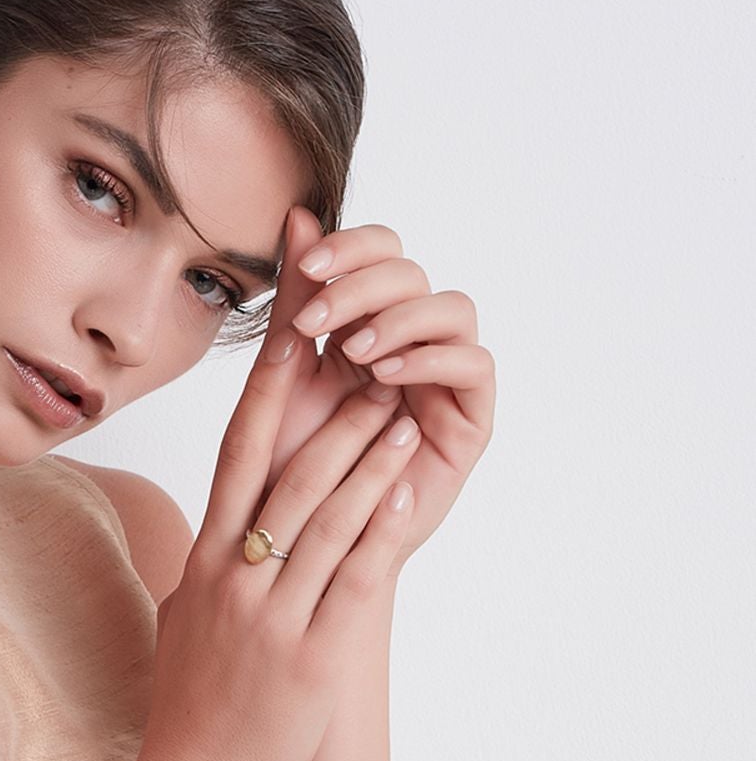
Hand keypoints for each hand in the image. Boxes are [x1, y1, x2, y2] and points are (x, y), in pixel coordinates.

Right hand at [139, 320, 417, 760]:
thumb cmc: (190, 701)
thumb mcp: (181, 618)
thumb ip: (197, 567)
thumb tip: (207, 529)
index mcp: (205, 562)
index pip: (236, 458)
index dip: (265, 394)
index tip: (289, 339)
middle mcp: (235, 579)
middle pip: (286, 478)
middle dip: (333, 418)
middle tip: (371, 370)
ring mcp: (273, 617)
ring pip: (325, 521)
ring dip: (369, 463)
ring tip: (404, 418)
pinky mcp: (313, 654)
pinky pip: (351, 580)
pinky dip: (380, 532)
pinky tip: (404, 494)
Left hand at [261, 205, 494, 574]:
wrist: (304, 548)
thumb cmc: (290, 468)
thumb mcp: (285, 374)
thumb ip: (296, 299)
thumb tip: (299, 213)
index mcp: (365, 321)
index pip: (379, 252)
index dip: (351, 246)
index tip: (307, 265)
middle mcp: (410, 342)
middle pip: (414, 273)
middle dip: (365, 283)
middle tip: (318, 314)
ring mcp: (443, 379)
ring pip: (453, 309)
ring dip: (400, 318)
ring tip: (353, 350)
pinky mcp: (469, 420)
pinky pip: (475, 365)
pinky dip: (431, 358)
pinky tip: (386, 375)